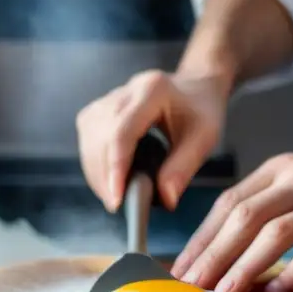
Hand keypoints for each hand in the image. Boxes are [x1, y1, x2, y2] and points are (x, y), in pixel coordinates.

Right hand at [76, 70, 229, 211]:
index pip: (122, 132)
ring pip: (89, 137)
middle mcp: (126, 90)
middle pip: (101, 136)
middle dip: (105, 176)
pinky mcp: (100, 108)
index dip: (116, 168)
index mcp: (152, 91)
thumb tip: (166, 199)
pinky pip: (88, 136)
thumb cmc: (201, 111)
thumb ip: (184, 168)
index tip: (117, 199)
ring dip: (96, 171)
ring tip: (114, 194)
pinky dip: (95, 161)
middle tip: (118, 205)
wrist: (195, 86)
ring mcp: (110, 97)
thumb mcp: (205, 138)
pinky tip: (109, 177)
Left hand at [171, 154, 292, 291]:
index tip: (180, 269)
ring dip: (245, 266)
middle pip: (245, 218)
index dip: (201, 238)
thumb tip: (216, 258)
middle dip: (213, 255)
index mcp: (281, 171)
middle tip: (192, 287)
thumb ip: (265, 212)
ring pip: (276, 233)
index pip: (229, 203)